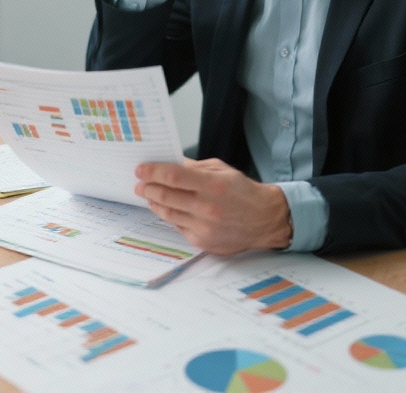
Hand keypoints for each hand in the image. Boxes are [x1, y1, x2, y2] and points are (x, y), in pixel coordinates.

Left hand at [134, 158, 290, 254]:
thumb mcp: (222, 171)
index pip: (173, 176)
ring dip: (155, 203)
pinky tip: (167, 209)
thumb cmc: (243, 192)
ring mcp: (204, 227)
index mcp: (213, 185)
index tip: (141, 169)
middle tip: (140, 184)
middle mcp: (207, 208)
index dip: (153, 172)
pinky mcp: (202, 242)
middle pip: (165, 196)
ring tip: (149, 196)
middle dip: (147, 188)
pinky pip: (178, 227)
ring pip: (168, 214)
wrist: (264, 219)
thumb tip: (168, 164)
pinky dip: (170, 216)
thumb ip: (194, 168)